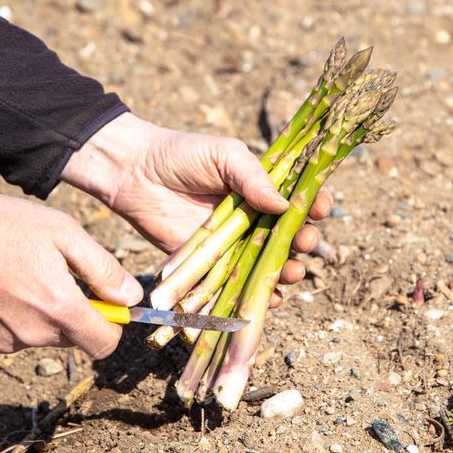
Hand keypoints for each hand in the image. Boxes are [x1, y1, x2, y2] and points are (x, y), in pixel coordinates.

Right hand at [0, 188, 142, 356]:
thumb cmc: (6, 225)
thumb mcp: (65, 234)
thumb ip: (104, 270)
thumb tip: (132, 297)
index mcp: (60, 309)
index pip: (105, 345)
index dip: (110, 325)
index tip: (103, 304)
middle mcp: (33, 335)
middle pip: (72, 338)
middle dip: (72, 314)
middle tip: (52, 276)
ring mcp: (3, 343)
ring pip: (39, 337)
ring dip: (38, 316)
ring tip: (17, 277)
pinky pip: (7, 339)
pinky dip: (8, 321)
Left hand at [62, 113, 332, 304]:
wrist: (132, 173)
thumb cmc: (180, 154)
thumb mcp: (222, 154)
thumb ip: (252, 176)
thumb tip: (283, 203)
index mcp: (260, 187)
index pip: (297, 199)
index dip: (313, 205)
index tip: (320, 208)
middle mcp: (252, 218)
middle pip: (288, 236)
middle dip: (303, 242)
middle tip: (305, 243)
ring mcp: (232, 243)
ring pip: (267, 263)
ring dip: (284, 271)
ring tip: (291, 273)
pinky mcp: (210, 264)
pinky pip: (236, 283)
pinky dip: (253, 294)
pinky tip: (267, 298)